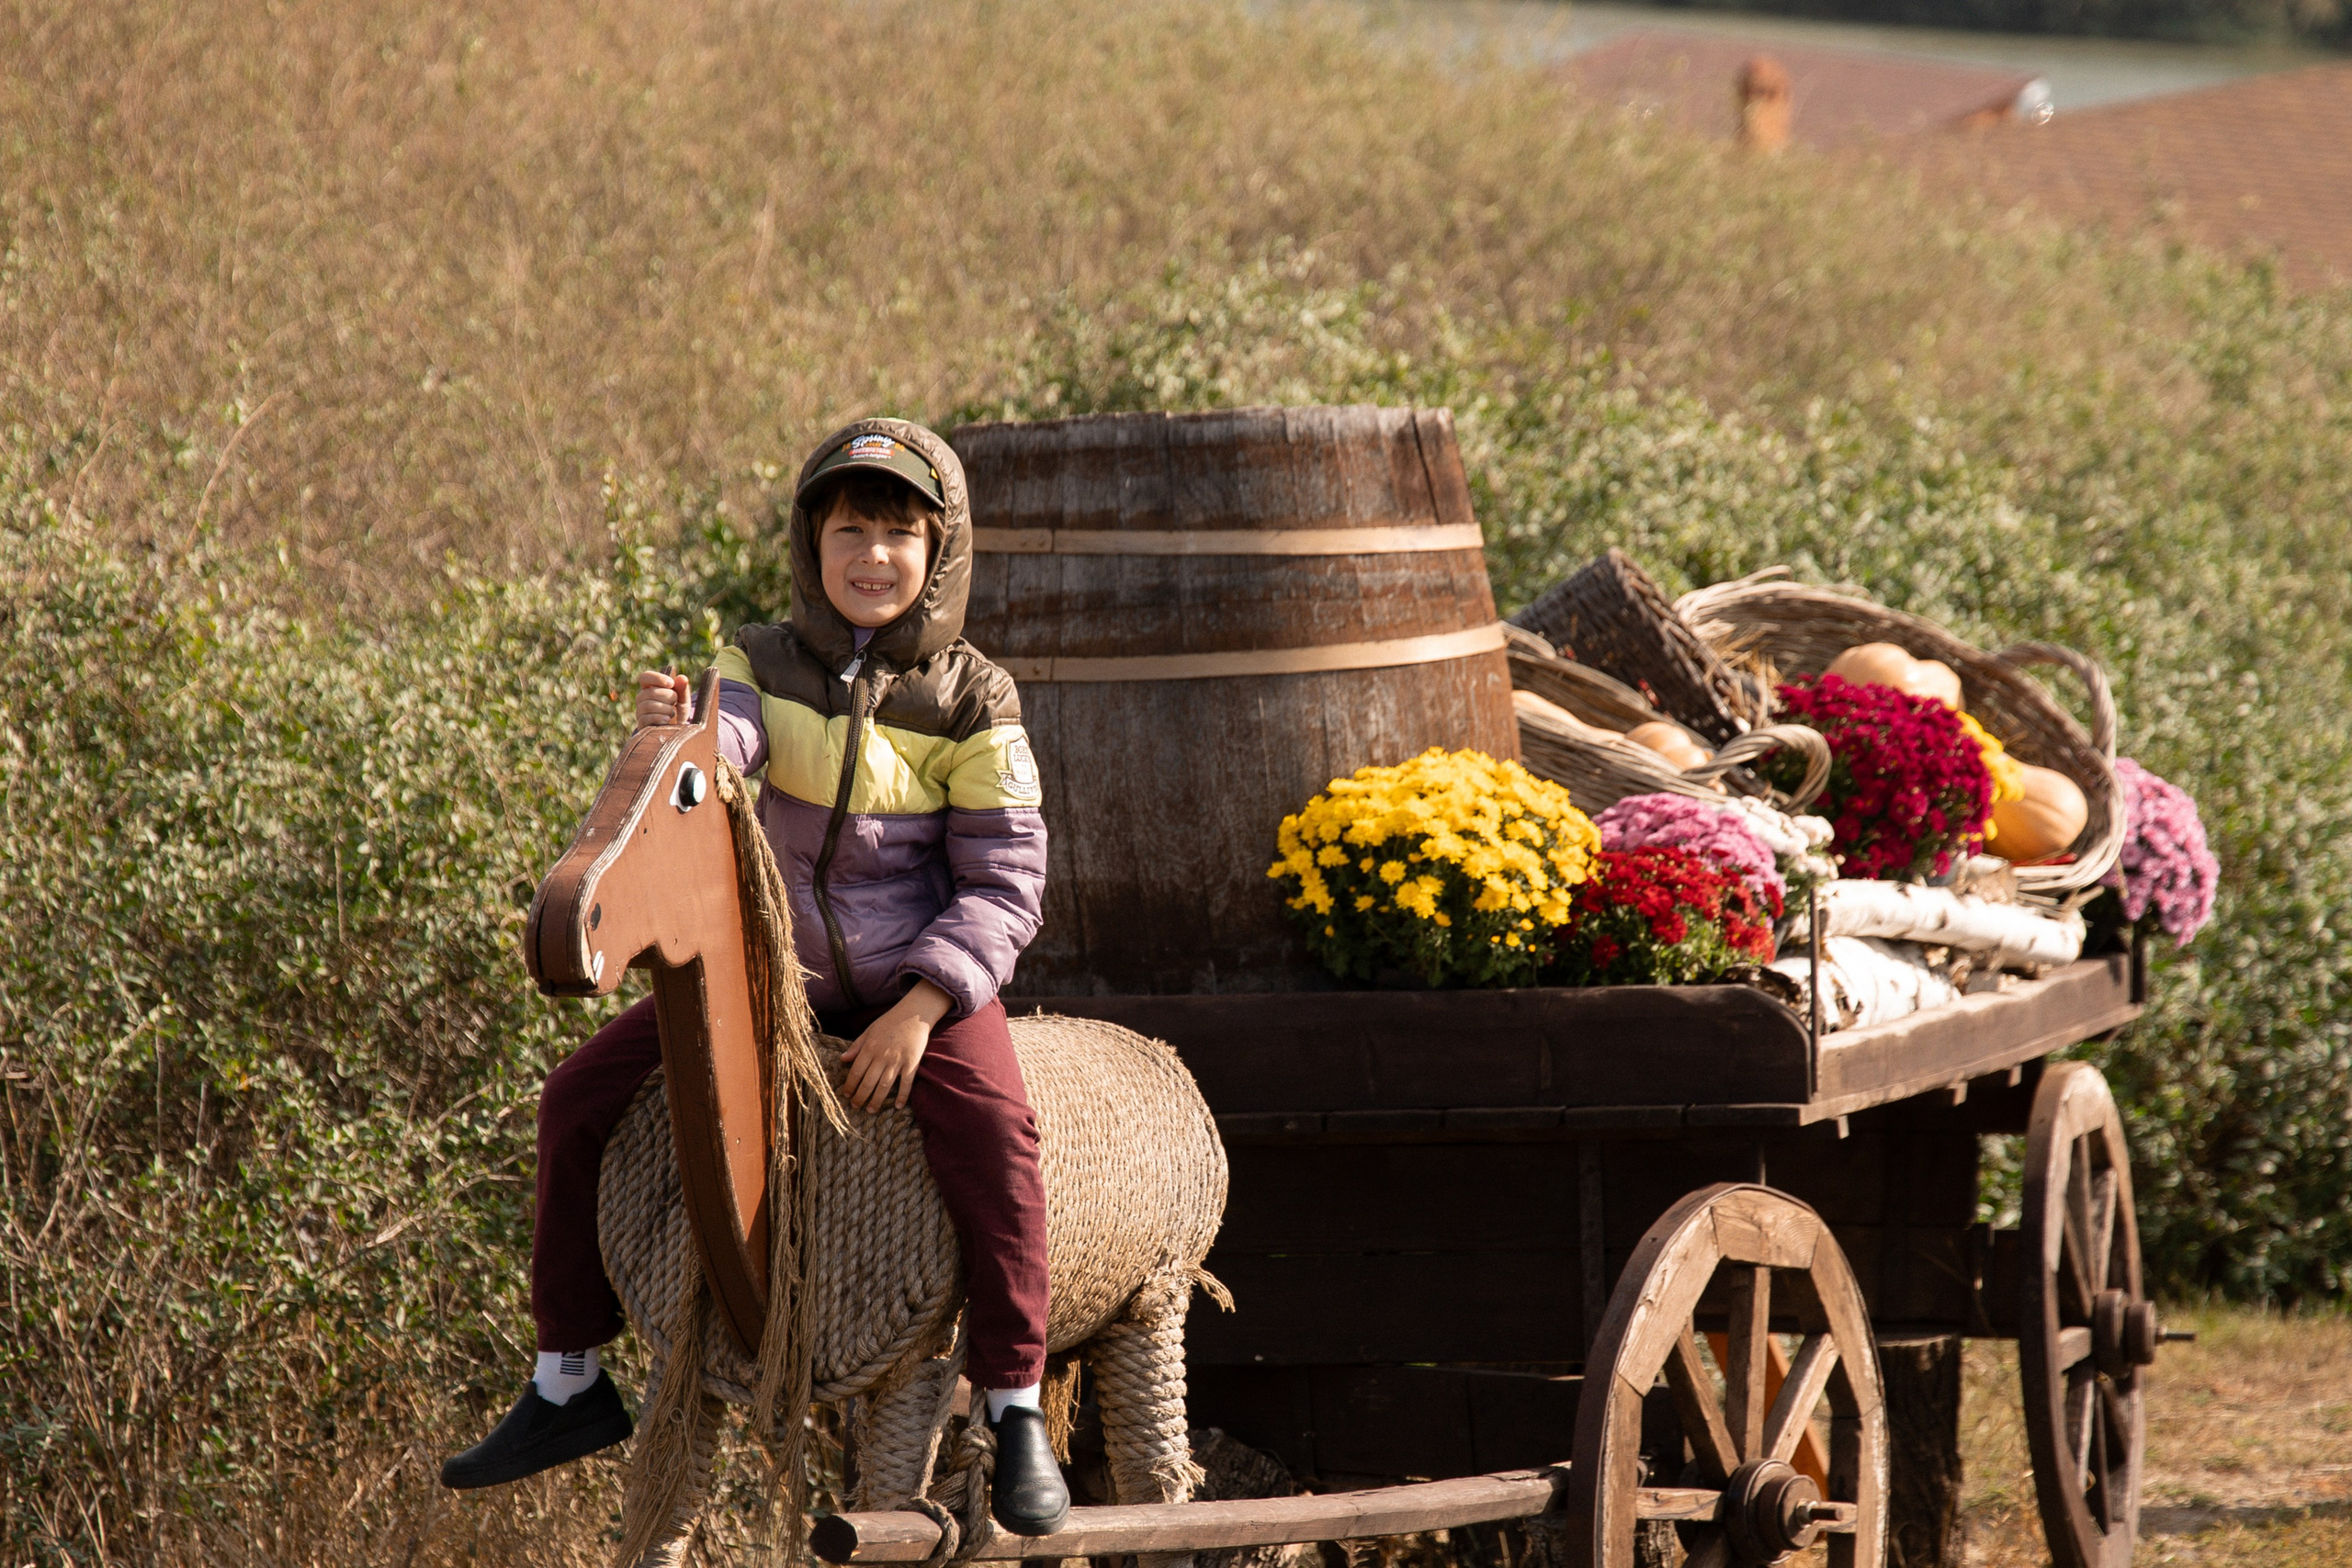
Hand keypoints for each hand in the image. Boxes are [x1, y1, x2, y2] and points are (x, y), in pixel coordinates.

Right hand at [634, 669, 689, 728]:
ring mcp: (639, 711)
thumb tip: (682, 678)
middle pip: (650, 692)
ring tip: (672, 713)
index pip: (645, 677)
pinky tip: (667, 720)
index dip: (657, 678)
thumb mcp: (683, 700)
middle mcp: (641, 698)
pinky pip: (646, 718)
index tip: (671, 683)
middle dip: (667, 696)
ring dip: (665, 708)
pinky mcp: (641, 724)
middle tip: (674, 702)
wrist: (676, 731)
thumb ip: (683, 689)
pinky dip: (659, 718)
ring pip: (648, 705)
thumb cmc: (678, 712)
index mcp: (649, 688)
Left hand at [840, 979, 952, 1111]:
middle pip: (868, 1082)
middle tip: (856, 1106)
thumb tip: (842, 1059)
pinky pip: (906, 1083)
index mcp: (870, 1048)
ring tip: (871, 1110)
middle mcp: (882, 1056)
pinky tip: (898, 1106)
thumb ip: (856, 1046)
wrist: (914, 1013)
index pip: (856, 1071)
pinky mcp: (912, 1063)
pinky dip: (903, 1096)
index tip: (846, 1095)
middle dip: (860, 1097)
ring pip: (885, 1086)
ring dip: (877, 1100)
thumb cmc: (890, 1021)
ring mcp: (897, 1060)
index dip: (850, 1085)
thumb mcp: (869, 1030)